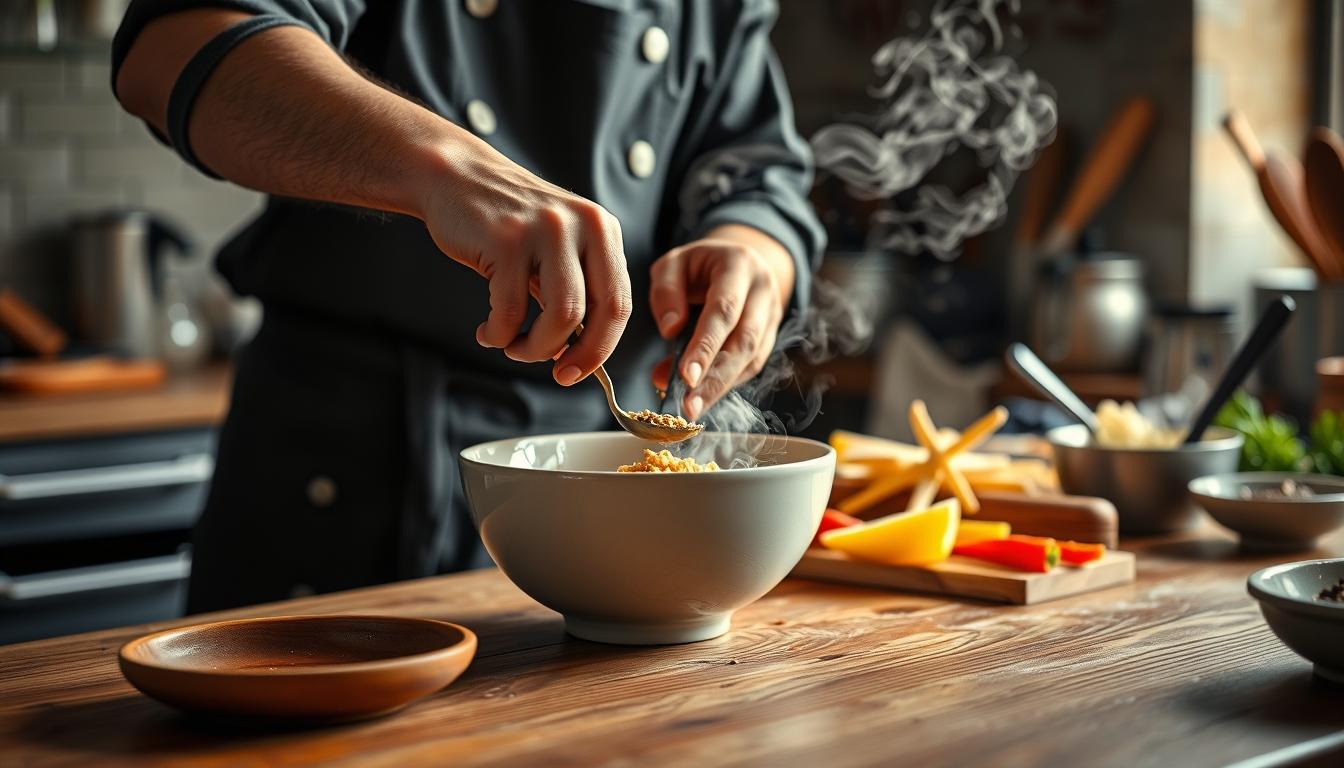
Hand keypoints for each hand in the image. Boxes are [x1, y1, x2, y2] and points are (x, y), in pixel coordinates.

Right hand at [418, 133, 631, 385]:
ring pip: (562, 316)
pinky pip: (511, 311)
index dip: (602, 348)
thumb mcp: (555, 248)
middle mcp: (585, 225)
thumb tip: (578, 354)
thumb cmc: (504, 223)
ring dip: (536, 348)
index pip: (620, 303)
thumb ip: (574, 291)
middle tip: (557, 374)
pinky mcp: (507, 240)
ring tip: (513, 347)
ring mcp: (547, 230)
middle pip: (603, 312)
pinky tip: (487, 331)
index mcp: (603, 230)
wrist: (454, 176)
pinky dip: (499, 334)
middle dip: (581, 356)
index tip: (577, 370)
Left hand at [649, 224, 794, 420]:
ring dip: (722, 388)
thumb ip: (667, 292)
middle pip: (744, 340)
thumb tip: (671, 331)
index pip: (724, 310)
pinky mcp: (770, 336)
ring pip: (752, 358)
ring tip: (693, 408)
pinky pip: (752, 365)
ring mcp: (772, 315)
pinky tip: (705, 397)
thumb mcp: (673, 263)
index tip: (687, 376)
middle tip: (690, 406)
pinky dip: (728, 384)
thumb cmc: (698, 265)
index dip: (706, 346)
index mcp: (739, 265)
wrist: (737, 261)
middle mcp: (763, 290)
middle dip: (716, 378)